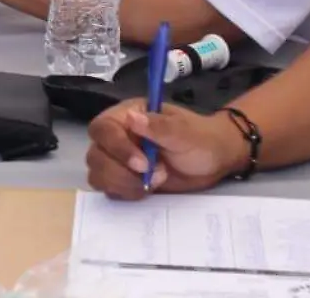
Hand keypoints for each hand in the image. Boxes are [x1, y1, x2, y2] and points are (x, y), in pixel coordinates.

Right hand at [86, 100, 248, 199]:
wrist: (213, 161)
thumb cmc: (200, 139)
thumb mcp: (184, 132)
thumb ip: (159, 127)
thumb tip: (132, 118)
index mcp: (127, 115)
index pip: (103, 129)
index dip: (117, 148)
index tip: (143, 164)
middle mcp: (117, 136)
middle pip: (96, 155)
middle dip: (123, 171)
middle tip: (158, 174)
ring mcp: (117, 159)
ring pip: (98, 174)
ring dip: (124, 184)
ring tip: (156, 181)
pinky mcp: (123, 179)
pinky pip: (108, 190)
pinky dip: (126, 193)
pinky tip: (149, 190)